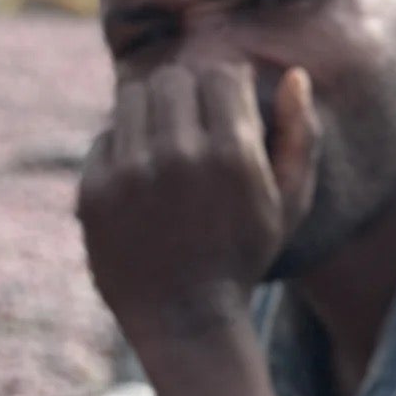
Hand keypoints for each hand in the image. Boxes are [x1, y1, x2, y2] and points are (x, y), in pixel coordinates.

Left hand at [77, 59, 316, 350]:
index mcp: (233, 155)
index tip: (223, 113)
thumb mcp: (289, 204)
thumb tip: (294, 75)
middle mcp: (180, 157)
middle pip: (173, 78)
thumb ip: (301, 137)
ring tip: (164, 147)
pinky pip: (104, 137)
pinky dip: (121, 149)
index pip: (219, 73)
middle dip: (185, 96)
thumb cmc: (244, 258)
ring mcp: (131, 174)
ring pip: (133, 97)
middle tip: (191, 128)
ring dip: (150, 113)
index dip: (223, 88)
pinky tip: (140, 182)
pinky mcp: (94, 192)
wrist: (186, 321)